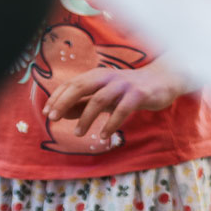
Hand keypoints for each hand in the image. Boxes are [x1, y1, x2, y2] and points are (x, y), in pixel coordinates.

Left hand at [45, 60, 191, 140]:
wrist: (163, 81)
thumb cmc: (129, 90)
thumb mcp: (104, 96)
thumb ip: (84, 104)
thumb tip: (60, 113)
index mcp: (97, 75)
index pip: (72, 84)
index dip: (57, 97)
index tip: (47, 113)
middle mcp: (108, 77)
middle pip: (81, 86)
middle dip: (64, 102)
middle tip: (53, 119)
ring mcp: (124, 85)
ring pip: (99, 99)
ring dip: (86, 117)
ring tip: (78, 133)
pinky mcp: (138, 94)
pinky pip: (121, 109)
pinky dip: (110, 123)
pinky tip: (103, 135)